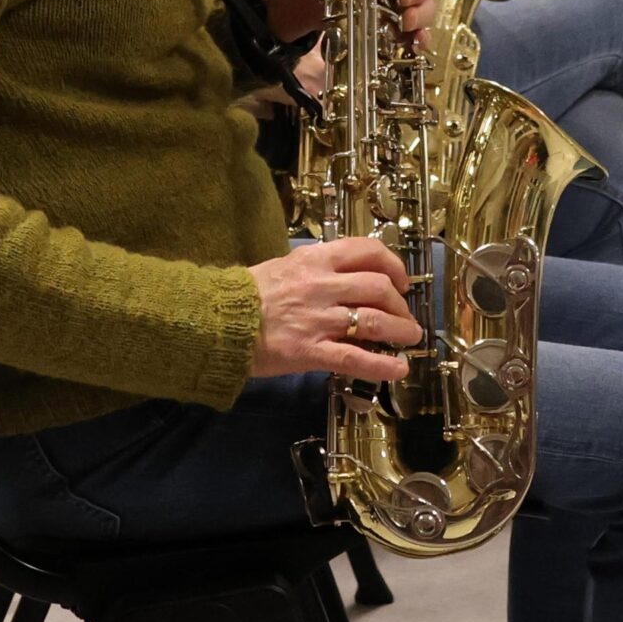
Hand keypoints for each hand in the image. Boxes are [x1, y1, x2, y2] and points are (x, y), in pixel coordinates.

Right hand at [250, 236, 420, 381]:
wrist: (213, 322)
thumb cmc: (245, 295)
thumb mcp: (284, 266)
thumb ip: (318, 269)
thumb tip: (348, 275)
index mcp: (315, 260)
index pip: (367, 251)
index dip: (393, 265)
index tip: (400, 280)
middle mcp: (322, 286)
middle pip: (379, 288)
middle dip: (400, 304)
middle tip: (405, 316)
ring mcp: (317, 319)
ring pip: (374, 321)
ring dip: (400, 330)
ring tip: (410, 338)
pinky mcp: (309, 351)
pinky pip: (354, 358)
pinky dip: (381, 365)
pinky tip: (398, 370)